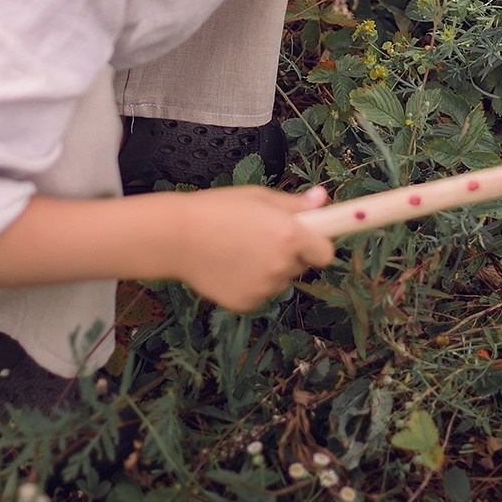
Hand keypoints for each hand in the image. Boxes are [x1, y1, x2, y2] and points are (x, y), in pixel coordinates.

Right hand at [168, 185, 335, 311]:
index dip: (316, 245)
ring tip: (237, 250)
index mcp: (290, 235)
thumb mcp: (258, 197)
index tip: (305, 239)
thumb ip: (295, 204)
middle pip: (300, 265)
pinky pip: (259, 293)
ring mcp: (265, 288)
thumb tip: (323, 198)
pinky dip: (249, 284)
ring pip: (279, 280)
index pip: (325, 253)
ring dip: (268, 269)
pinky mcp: (247, 303)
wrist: (176, 237)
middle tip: (259, 237)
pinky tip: (228, 267)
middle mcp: (282, 265)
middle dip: (288, 254)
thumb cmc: (217, 209)